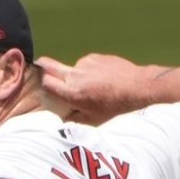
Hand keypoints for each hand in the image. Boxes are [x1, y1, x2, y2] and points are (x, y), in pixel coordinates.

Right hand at [37, 53, 164, 124]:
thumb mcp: (93, 121)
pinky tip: (101, 81)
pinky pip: (85, 65)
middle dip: (42, 69)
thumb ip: (73, 118)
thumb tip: (61, 118)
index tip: (39, 88)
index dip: (40, 85)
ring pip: (71, 69)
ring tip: (91, 88)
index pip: (45, 83)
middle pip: (47, 65)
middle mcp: (76, 75)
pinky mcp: (95, 57)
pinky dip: (88, 72)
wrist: (139, 88)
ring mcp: (85, 63)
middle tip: (40, 74)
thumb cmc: (117, 109)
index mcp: (73, 93)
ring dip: (75, 78)